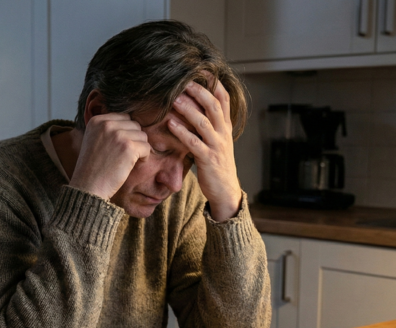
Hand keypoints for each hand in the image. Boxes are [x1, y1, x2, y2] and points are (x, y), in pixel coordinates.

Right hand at [68, 113, 150, 200]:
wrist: (87, 187)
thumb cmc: (92, 168)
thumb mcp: (93, 140)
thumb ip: (108, 129)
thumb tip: (132, 123)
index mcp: (97, 120)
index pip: (123, 118)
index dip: (126, 133)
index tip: (120, 148)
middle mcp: (106, 124)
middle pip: (134, 125)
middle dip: (134, 140)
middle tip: (126, 156)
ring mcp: (118, 135)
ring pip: (142, 136)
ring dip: (139, 149)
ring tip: (129, 161)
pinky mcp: (128, 147)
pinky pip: (147, 147)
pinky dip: (144, 157)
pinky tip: (133, 165)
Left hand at [168, 79, 241, 221]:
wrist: (225, 190)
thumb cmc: (216, 164)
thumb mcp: (216, 140)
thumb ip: (207, 123)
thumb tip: (191, 105)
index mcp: (225, 127)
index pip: (224, 99)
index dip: (214, 83)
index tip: (202, 69)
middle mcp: (223, 133)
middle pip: (214, 106)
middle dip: (199, 91)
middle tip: (184, 80)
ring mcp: (217, 146)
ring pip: (204, 122)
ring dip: (188, 109)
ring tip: (174, 99)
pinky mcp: (208, 160)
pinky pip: (194, 143)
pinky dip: (182, 132)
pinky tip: (170, 124)